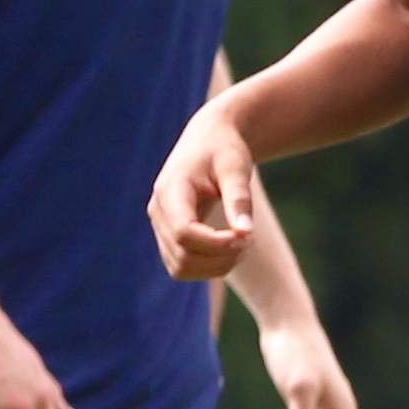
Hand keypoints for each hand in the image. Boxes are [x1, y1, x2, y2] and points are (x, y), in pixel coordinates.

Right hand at [148, 102, 259, 281]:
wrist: (208, 140)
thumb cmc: (223, 150)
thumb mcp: (236, 167)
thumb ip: (239, 199)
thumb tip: (246, 233)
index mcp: (170, 190)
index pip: (183, 232)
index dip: (216, 244)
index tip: (248, 237)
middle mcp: (158, 211)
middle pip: (182, 255)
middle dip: (220, 258)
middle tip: (250, 241)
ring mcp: (160, 226)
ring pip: (180, 268)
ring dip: (214, 267)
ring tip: (242, 246)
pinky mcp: (168, 236)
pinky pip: (182, 266)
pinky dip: (208, 267)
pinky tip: (230, 249)